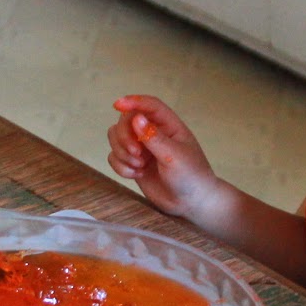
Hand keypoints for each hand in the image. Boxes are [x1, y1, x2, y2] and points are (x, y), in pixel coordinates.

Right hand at [106, 94, 221, 218]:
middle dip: (124, 136)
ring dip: (122, 152)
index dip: (133, 101)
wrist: (191, 203)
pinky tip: (137, 175)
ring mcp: (142, 148)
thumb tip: (136, 118)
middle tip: (137, 154)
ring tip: (140, 167)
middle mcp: (153, 133)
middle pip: (125, 121)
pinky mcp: (133, 163)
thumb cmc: (191, 176)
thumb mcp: (174, 156)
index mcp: (169, 125)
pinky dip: (121, 166)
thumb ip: (154, 138)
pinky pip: (114, 157)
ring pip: (116, 138)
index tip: (117, 105)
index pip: (149, 105)